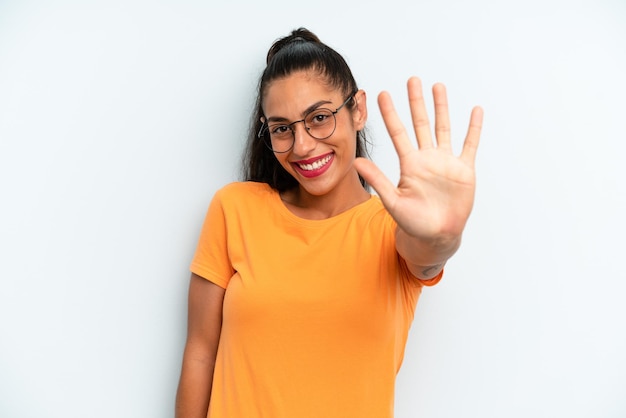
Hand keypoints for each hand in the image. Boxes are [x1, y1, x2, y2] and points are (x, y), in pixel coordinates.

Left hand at [353, 77, 482, 242]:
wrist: (436, 236)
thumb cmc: (413, 222)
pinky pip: (470, 145)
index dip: (390, 114)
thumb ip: (378, 179)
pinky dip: (474, 128)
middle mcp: (426, 158)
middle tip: (412, 80)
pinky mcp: (464, 170)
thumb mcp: (393, 201)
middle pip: (421, 123)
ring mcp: (446, 162)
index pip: (398, 133)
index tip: (381, 94)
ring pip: (443, 128)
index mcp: (409, 164)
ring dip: (442, 108)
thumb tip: (357, 162)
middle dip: (416, 102)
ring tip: (438, 87)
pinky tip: (476, 110)